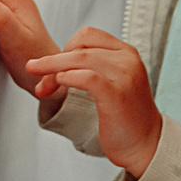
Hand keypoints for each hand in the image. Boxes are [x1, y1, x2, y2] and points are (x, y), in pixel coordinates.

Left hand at [24, 27, 163, 175]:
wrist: (146, 145)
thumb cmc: (124, 117)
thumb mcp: (112, 82)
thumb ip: (92, 67)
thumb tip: (55, 64)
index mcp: (126, 52)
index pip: (88, 35)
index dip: (64, 46)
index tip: (51, 65)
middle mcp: (127, 59)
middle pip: (80, 47)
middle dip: (52, 60)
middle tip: (34, 72)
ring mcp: (124, 75)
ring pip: (80, 59)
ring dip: (53, 70)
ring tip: (40, 85)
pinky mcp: (117, 94)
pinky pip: (87, 78)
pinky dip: (68, 78)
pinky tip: (59, 84)